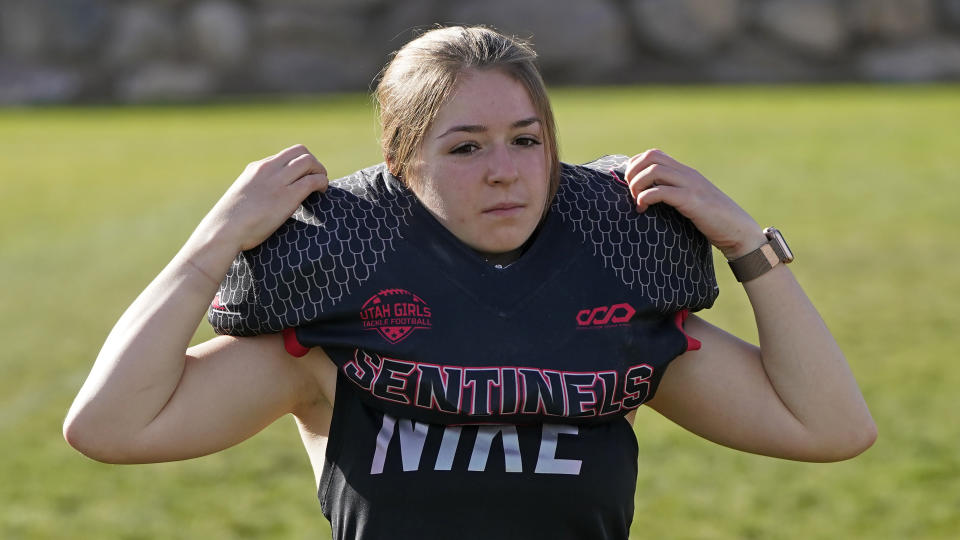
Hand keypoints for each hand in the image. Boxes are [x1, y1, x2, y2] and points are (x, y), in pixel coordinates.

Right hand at [202, 144, 328, 251]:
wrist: (223, 231)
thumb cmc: (230, 222)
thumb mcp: (242, 197)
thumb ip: (255, 191)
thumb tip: (263, 201)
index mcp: (255, 168)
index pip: (286, 155)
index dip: (300, 163)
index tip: (305, 176)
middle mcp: (267, 169)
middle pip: (300, 151)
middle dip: (313, 163)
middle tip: (317, 179)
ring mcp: (278, 181)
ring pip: (309, 162)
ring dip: (320, 172)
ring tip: (321, 186)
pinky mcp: (287, 196)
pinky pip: (313, 181)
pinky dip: (322, 183)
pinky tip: (322, 192)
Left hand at [625, 149, 764, 259]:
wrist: (738, 230)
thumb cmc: (712, 220)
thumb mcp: (691, 201)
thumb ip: (674, 194)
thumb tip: (648, 198)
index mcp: (685, 172)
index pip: (653, 154)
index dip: (635, 165)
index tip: (630, 185)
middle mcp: (687, 174)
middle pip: (651, 156)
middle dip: (632, 172)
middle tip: (630, 191)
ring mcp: (690, 185)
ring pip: (654, 170)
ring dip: (637, 184)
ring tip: (636, 201)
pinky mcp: (692, 201)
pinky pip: (662, 191)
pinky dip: (646, 198)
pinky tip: (643, 209)